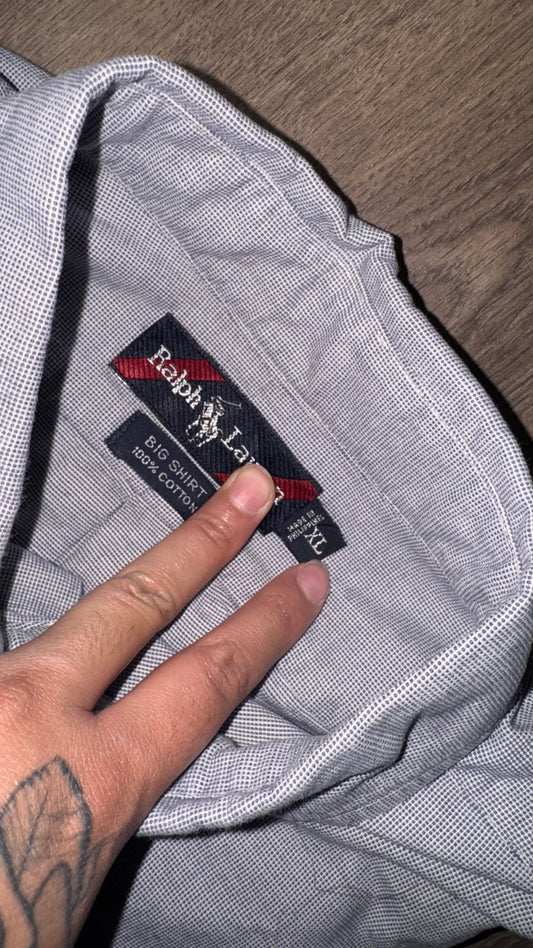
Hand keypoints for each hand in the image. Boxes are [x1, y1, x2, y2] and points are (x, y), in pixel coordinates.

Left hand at [0, 464, 328, 946]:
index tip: (306, 579)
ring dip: (93, 616)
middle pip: (134, 601)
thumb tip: (109, 735)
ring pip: (50, 632)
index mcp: (92, 776)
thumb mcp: (83, 860)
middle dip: (200, 541)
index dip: (264, 623)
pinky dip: (33, 661)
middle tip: (247, 487)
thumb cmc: (3, 920)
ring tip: (143, 583)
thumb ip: (104, 787)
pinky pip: (10, 654)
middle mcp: (30, 707)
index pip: (206, 679)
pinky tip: (37, 678)